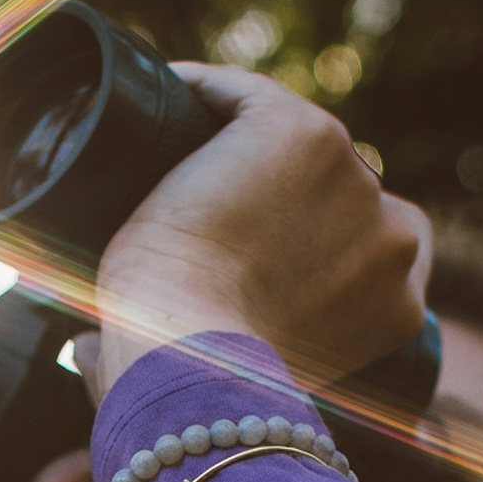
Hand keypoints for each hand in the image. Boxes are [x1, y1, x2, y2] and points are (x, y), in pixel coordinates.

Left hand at [93, 63, 431, 391]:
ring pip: (291, 145)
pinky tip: (159, 104)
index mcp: (400, 307)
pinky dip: (199, 93)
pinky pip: (242, 95)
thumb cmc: (199, 387)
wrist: (187, 355)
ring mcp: (352, 178)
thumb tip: (82, 354)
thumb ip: (219, 364)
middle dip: (286, 200)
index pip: (373, 249)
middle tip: (210, 212)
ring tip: (176, 166)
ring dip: (240, 149)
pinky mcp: (299, 132)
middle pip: (335, 193)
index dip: (317, 245)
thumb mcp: (243, 388)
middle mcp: (393, 236)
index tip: (254, 252)